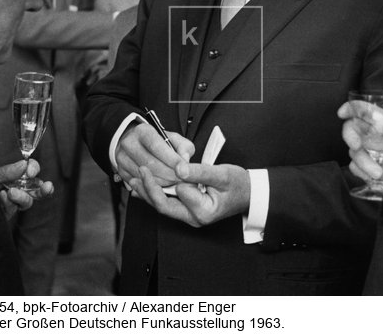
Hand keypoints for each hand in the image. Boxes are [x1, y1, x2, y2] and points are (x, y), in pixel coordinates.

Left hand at [0, 159, 54, 219]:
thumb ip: (8, 171)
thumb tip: (24, 165)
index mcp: (13, 177)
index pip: (30, 171)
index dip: (33, 169)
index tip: (31, 169)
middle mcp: (15, 189)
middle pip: (35, 190)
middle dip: (43, 189)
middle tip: (47, 187)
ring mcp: (10, 203)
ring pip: (26, 202)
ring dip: (22, 197)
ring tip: (11, 192)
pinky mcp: (5, 215)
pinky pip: (13, 210)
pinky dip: (9, 204)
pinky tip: (1, 198)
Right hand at [115, 122, 193, 187]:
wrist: (136, 142)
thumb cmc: (157, 141)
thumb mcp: (173, 138)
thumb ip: (183, 146)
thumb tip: (184, 160)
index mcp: (142, 131)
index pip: (156, 146)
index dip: (171, 160)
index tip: (184, 171)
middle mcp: (129, 143)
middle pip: (150, 163)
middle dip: (169, 174)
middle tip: (182, 180)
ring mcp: (123, 158)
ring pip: (144, 175)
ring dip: (162, 183)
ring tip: (174, 183)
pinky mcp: (121, 172)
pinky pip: (138, 183)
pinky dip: (153, 187)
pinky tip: (163, 186)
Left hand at [129, 162, 249, 226]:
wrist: (248, 193)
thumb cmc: (239, 185)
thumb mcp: (222, 175)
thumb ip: (200, 172)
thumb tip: (179, 168)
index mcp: (203, 212)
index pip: (179, 195)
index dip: (171, 180)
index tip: (165, 164)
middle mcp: (194, 218)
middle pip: (163, 206)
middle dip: (148, 188)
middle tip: (140, 171)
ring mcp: (189, 215)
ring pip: (162, 205)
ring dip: (147, 191)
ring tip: (134, 178)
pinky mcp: (186, 209)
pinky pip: (167, 202)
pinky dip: (154, 193)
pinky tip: (142, 185)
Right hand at [338, 101, 382, 181]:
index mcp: (382, 122)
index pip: (362, 109)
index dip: (350, 109)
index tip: (343, 113)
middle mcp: (371, 134)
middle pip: (350, 128)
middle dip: (350, 136)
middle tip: (356, 145)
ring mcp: (366, 150)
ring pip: (353, 151)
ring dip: (364, 162)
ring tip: (379, 172)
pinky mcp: (364, 166)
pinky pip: (355, 166)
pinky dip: (363, 172)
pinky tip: (374, 176)